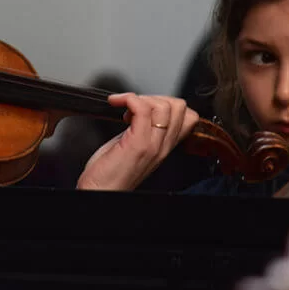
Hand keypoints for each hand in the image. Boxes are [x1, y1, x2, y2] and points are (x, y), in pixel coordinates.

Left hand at [76, 93, 198, 190]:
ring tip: (125, 109)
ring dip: (141, 98)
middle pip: (179, 107)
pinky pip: (142, 108)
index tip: (147, 107)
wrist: (100, 191)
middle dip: (155, 97)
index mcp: (164, 146)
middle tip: (135, 106)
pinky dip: (128, 98)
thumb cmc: (110, 173)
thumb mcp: (134, 147)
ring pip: (164, 106)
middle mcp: (162, 146)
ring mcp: (152, 145)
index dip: (168, 103)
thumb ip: (143, 129)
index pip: (188, 117)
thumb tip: (140, 108)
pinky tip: (116, 103)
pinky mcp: (137, 143)